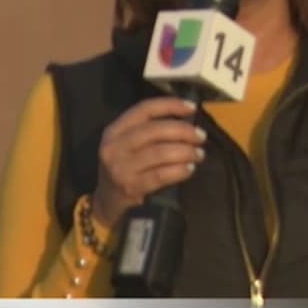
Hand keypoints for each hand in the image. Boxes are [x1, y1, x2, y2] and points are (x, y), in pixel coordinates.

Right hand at [90, 96, 206, 227]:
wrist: (107, 202)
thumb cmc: (123, 168)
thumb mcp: (125, 144)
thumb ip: (147, 130)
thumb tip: (185, 119)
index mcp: (114, 131)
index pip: (144, 110)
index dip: (170, 105)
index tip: (192, 108)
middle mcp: (115, 147)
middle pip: (154, 130)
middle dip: (183, 131)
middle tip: (200, 136)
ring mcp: (122, 168)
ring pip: (160, 152)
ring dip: (185, 151)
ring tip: (198, 153)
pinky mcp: (131, 187)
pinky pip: (161, 175)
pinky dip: (179, 170)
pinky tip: (190, 169)